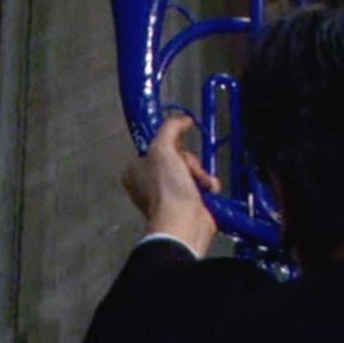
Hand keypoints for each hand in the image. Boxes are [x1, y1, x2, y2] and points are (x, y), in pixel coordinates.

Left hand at [121, 116, 221, 257]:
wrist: (184, 222)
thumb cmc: (167, 189)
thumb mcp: (162, 148)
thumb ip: (170, 128)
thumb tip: (184, 120)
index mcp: (135, 170)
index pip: (155, 145)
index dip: (170, 143)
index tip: (179, 144)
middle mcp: (148, 183)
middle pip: (176, 157)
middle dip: (189, 161)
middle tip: (188, 169)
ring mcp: (167, 195)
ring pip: (190, 170)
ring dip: (200, 173)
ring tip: (202, 183)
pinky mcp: (185, 204)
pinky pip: (199, 185)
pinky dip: (207, 186)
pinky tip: (209, 190)